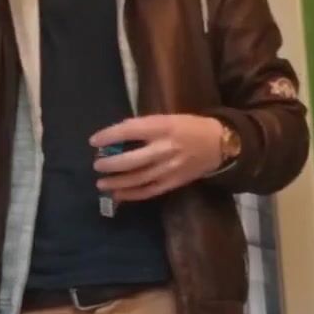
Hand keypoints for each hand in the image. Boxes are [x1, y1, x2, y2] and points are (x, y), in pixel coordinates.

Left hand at [91, 115, 227, 202]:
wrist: (219, 143)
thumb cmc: (189, 127)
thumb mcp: (168, 118)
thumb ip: (144, 127)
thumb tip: (116, 138)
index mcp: (163, 127)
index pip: (129, 131)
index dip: (109, 136)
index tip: (94, 141)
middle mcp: (165, 148)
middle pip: (131, 160)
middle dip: (110, 164)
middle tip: (97, 165)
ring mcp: (170, 168)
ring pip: (138, 179)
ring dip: (117, 182)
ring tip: (102, 183)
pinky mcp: (174, 182)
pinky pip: (149, 191)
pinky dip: (132, 194)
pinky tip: (119, 194)